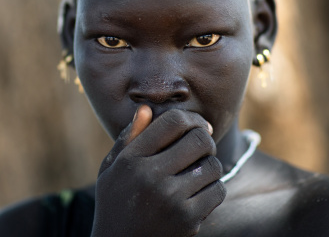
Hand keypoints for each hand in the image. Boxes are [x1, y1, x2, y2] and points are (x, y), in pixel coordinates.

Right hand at [91, 106, 225, 236]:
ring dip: (210, 164)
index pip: (173, 122)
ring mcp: (170, 199)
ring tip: (199, 169)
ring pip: (212, 165)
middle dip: (205, 138)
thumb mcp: (110, 169)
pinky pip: (217, 190)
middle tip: (203, 145)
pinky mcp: (187, 220)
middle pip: (199, 140)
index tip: (197, 125)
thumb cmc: (115, 202)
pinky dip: (213, 187)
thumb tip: (147, 109)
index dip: (191, 118)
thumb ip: (128, 138)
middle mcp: (150, 177)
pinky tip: (200, 190)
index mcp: (131, 160)